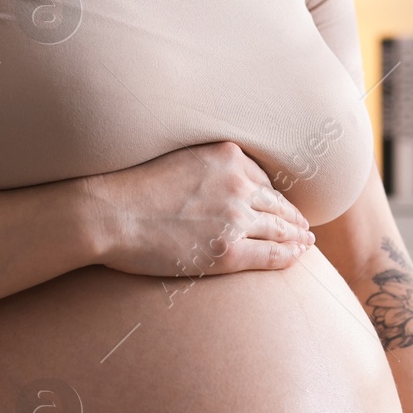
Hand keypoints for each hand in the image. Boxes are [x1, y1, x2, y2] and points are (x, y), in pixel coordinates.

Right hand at [85, 141, 314, 276]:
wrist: (108, 214)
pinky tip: (297, 256)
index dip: (274, 195)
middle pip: (276, 203)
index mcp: (227, 157)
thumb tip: (219, 177)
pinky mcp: (226, 253)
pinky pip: (270, 255)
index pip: (262, 179)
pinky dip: (288, 256)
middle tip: (304, 226)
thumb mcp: (178, 159)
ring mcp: (234, 220)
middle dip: (292, 216)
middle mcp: (238, 184)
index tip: (281, 204)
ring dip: (296, 236)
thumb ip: (206, 165)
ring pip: (279, 229)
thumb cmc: (130, 188)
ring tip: (305, 241)